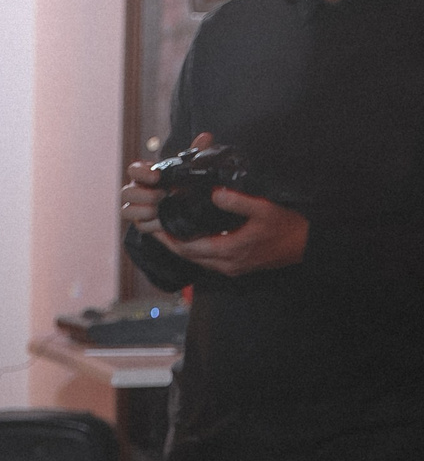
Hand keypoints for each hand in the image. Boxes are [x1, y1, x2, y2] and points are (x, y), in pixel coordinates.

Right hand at [120, 131, 207, 233]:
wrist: (192, 207)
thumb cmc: (186, 184)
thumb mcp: (193, 168)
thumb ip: (198, 152)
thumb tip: (205, 137)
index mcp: (146, 176)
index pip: (134, 170)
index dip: (141, 173)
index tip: (156, 176)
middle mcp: (138, 192)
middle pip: (126, 193)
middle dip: (143, 195)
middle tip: (161, 195)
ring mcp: (138, 209)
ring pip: (126, 211)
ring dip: (143, 211)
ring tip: (159, 210)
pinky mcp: (144, 224)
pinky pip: (140, 226)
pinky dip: (150, 225)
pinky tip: (163, 222)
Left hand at [160, 189, 309, 275]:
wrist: (306, 245)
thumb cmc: (286, 226)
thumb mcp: (264, 209)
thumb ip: (238, 201)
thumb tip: (214, 192)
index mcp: (229, 250)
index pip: (189, 247)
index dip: (170, 238)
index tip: (156, 225)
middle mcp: (226, 264)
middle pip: (188, 256)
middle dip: (170, 243)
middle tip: (154, 228)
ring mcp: (231, 268)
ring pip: (197, 260)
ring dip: (181, 247)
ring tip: (167, 232)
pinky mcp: (236, 268)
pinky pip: (207, 261)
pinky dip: (195, 250)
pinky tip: (191, 239)